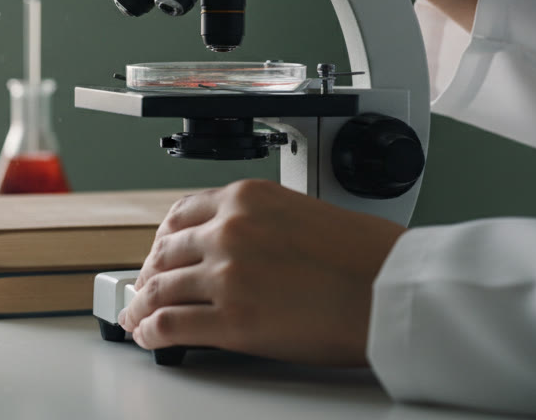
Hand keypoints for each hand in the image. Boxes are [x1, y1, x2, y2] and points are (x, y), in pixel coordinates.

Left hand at [117, 179, 403, 365]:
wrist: (398, 290)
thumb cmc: (369, 256)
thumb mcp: (301, 214)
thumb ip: (258, 225)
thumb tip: (233, 249)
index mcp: (245, 198)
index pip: (180, 215)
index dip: (162, 240)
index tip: (159, 253)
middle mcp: (229, 230)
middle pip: (166, 253)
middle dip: (150, 274)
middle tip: (144, 289)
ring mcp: (226, 274)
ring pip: (161, 289)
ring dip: (142, 307)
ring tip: (137, 318)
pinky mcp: (231, 319)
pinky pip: (171, 325)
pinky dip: (151, 332)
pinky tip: (148, 337)